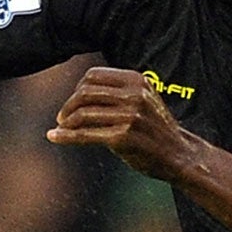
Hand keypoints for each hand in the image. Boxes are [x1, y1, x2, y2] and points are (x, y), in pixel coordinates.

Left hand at [46, 67, 204, 184]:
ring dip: (66, 123)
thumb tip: (78, 92)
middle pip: (84, 93)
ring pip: (82, 114)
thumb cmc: (154, 129)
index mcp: (136, 80)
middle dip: (68, 106)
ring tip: (60, 129)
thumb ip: (117, 91)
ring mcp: (129, 116)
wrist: (178, 154)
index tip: (73, 104)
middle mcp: (133, 95)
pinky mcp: (122, 137)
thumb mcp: (142, 100)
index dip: (77, 89)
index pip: (93, 76)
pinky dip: (66, 136)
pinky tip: (53, 137)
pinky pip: (85, 135)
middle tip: (62, 118)